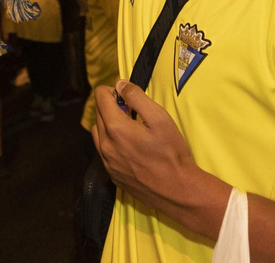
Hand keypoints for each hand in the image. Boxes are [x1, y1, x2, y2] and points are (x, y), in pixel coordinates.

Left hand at [92, 82, 221, 235]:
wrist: (177, 190)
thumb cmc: (171, 153)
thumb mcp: (160, 118)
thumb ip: (137, 97)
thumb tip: (120, 84)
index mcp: (116, 128)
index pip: (100, 98)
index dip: (111, 90)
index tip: (124, 93)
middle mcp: (105, 145)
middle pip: (98, 114)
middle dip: (110, 106)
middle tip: (130, 108)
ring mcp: (107, 162)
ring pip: (97, 133)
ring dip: (107, 124)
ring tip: (128, 126)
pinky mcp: (112, 175)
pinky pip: (103, 151)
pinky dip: (110, 142)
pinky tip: (128, 146)